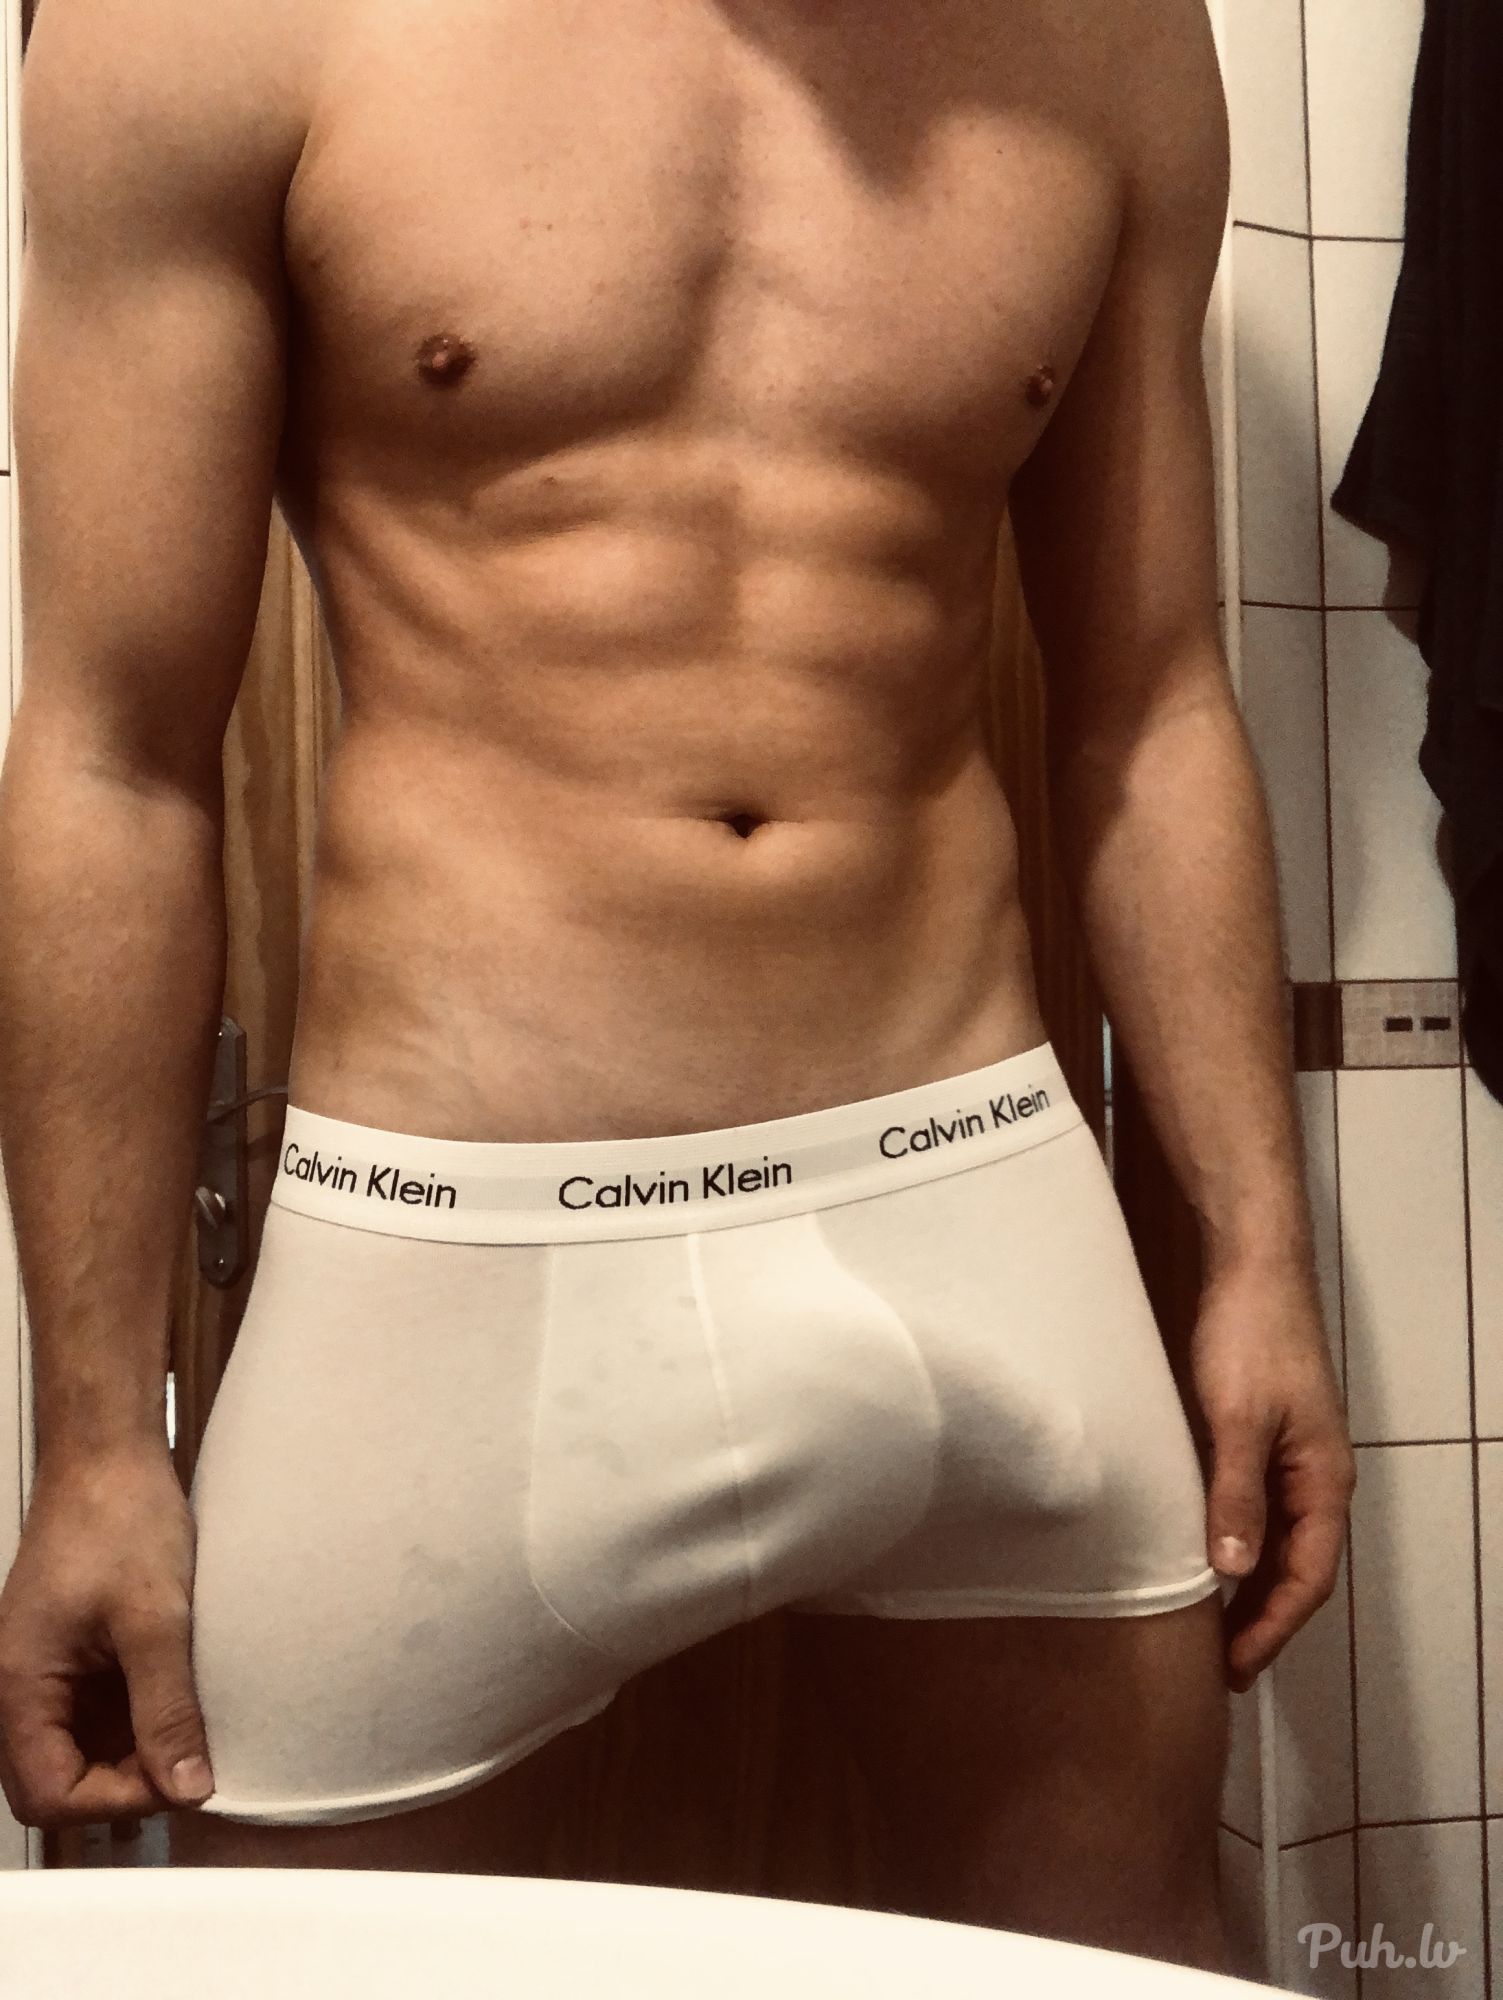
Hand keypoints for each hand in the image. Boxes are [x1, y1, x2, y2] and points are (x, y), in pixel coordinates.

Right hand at [0, 1443, 215, 1825]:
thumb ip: (167, 1708)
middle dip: (121, 1788)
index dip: (111, 1802)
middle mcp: (21, 1688)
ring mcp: (47, 1673)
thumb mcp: (156, 1619)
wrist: (110, 1456)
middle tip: (186, 1762)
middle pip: (55, 1783)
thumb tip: (188, 1787)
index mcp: (21, 1685)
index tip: (174, 1778)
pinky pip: (96, 1716)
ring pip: (78, 1753)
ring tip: (190, 1731)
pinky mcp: (74, 1658)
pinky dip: (135, 1722)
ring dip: (131, 1756)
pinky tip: (180, 1703)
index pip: (46, 1795)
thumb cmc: (120, 1518)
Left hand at [1189, 1254, 1355, 1692]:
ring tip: (1208, 1624)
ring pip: (1276, 1539)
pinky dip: (1236, 1540)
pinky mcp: (1263, 1434)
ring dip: (1248, 1584)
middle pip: (1296, 1566)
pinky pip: (1256, 1507)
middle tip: (1218, 1663)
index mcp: (1323, 1481)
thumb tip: (1234, 1569)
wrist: (1252, 1264)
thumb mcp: (1237, 1419)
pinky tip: (1202, 1552)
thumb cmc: (1251, 1335)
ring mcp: (1290, 1455)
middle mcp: (1314, 1476)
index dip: (1271, 1626)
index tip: (1235, 1666)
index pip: (1306, 1577)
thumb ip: (1236, 1493)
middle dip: (1261, 1618)